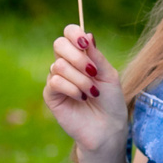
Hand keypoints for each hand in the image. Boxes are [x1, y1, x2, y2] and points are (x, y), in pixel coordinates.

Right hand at [44, 26, 126, 152]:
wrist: (108, 128)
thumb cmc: (111, 101)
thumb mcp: (109, 75)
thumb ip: (97, 56)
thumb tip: (87, 34)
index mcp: (80, 55)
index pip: (69, 33)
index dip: (74, 33)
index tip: (85, 43)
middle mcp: (66, 64)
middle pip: (59, 44)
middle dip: (77, 56)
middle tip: (93, 72)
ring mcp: (57, 79)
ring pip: (59, 66)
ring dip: (80, 79)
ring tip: (92, 92)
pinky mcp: (51, 95)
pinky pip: (55, 82)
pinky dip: (72, 88)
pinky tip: (82, 98)